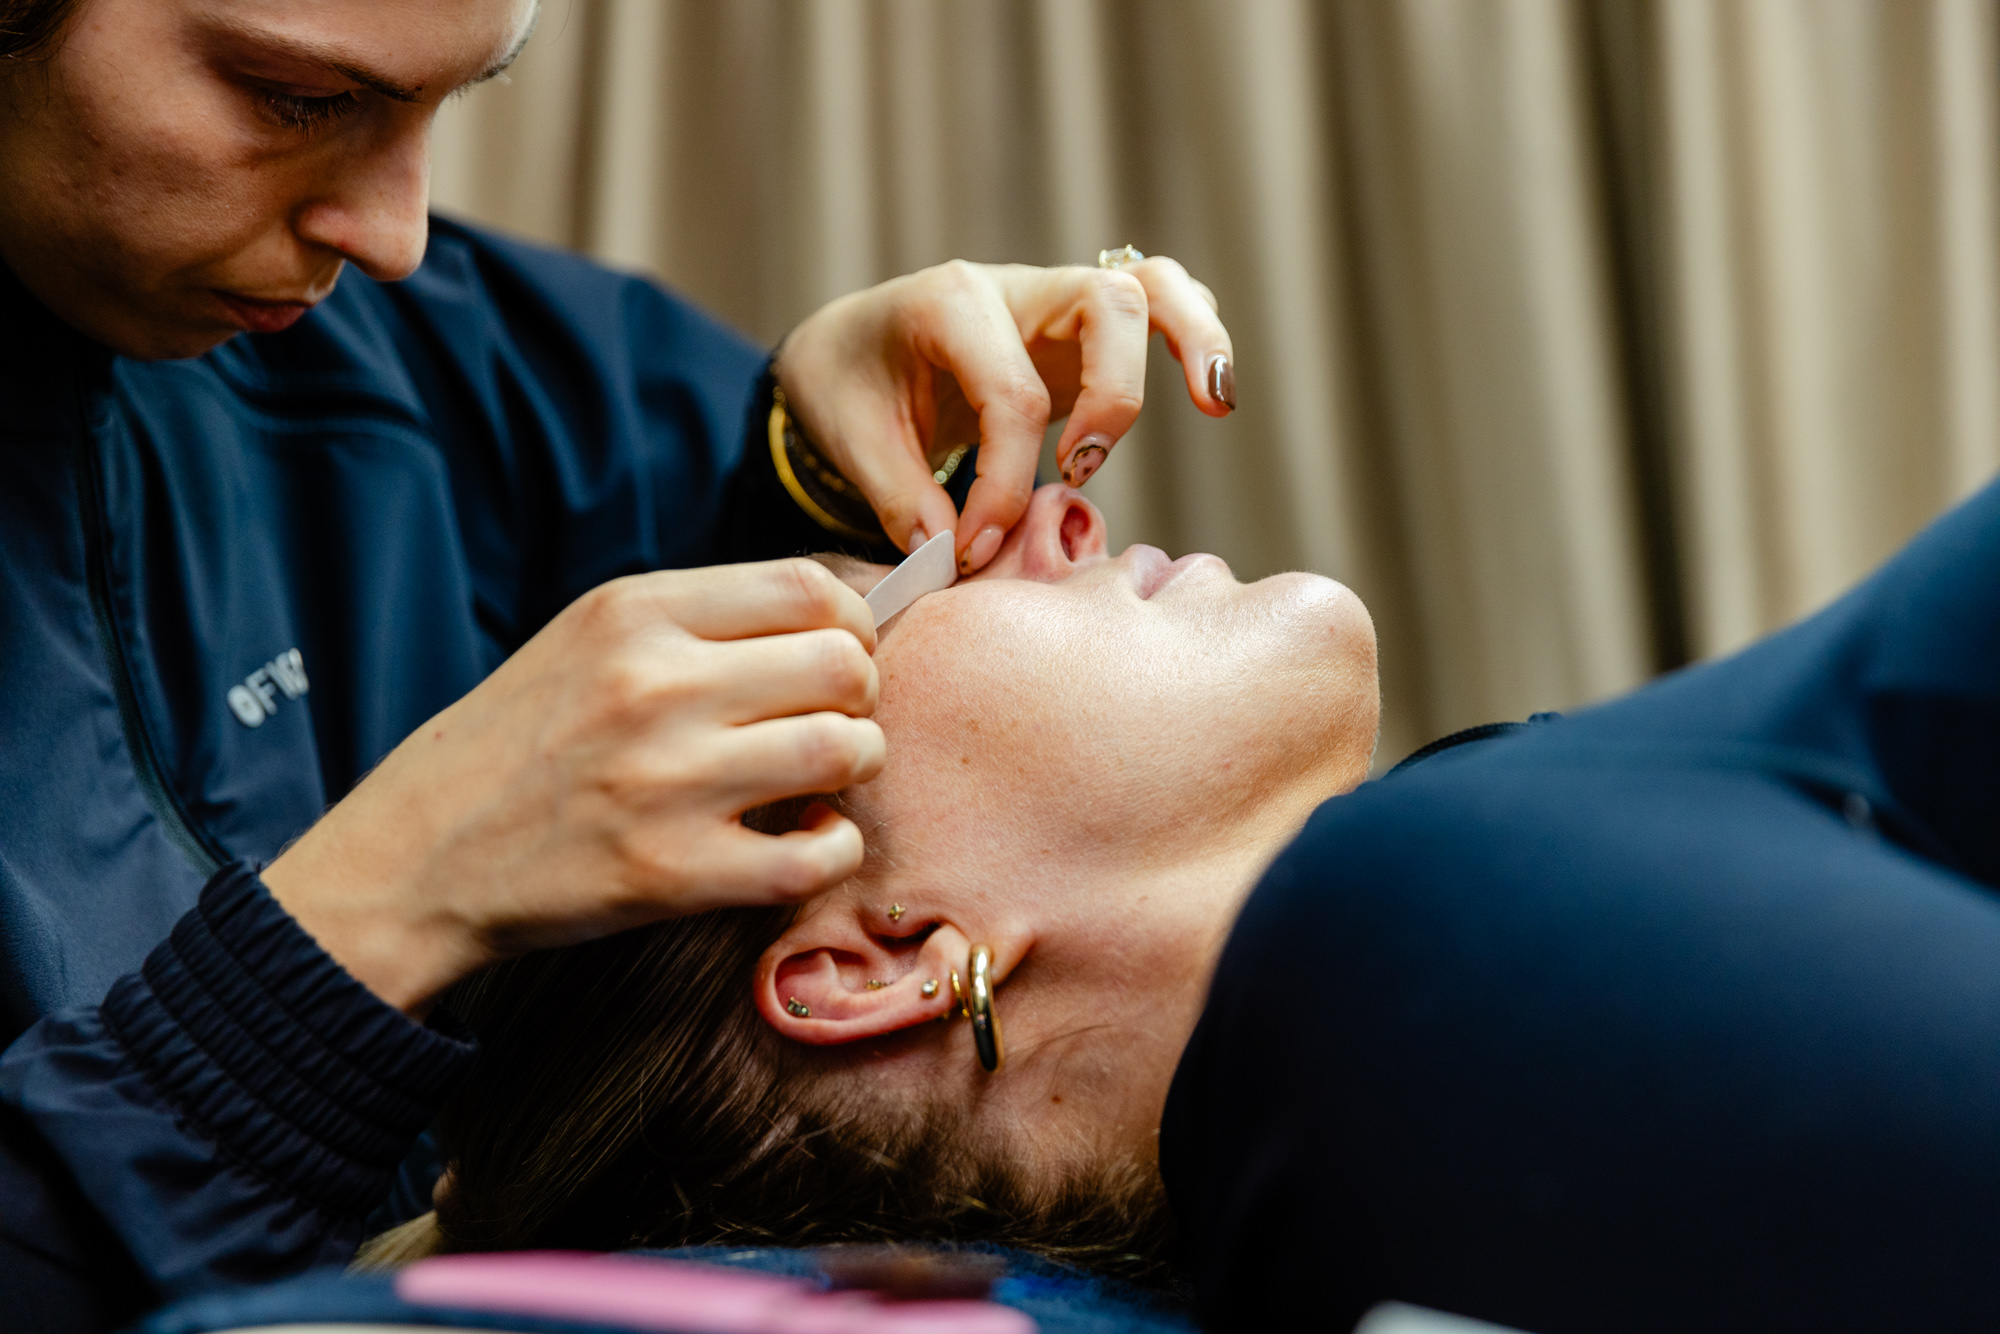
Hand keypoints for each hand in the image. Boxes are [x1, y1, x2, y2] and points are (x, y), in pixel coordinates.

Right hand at [261, 560, 885, 1014]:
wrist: (419, 854)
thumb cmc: (522, 742)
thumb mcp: (591, 639)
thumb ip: (702, 621)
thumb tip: (842, 618)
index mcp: (635, 613)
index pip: (809, 588)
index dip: (852, 625)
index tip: (839, 657)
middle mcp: (654, 686)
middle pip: (843, 666)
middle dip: (860, 698)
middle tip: (831, 725)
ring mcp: (667, 781)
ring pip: (847, 750)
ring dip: (856, 769)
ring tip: (820, 783)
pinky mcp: (675, 873)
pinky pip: (821, 855)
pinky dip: (834, 849)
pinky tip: (802, 841)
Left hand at [775, 256, 1233, 572]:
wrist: (849, 346)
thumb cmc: (850, 385)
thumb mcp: (850, 438)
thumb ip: (900, 496)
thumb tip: (951, 552)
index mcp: (950, 303)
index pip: (1012, 396)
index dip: (1004, 487)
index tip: (973, 550)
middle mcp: (1016, 289)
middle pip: (1107, 305)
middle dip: (1112, 398)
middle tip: (1079, 475)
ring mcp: (1058, 303)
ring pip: (1153, 285)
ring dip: (1194, 340)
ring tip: (1214, 405)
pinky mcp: (1084, 331)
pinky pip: (1160, 305)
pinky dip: (1195, 338)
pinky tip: (1211, 396)